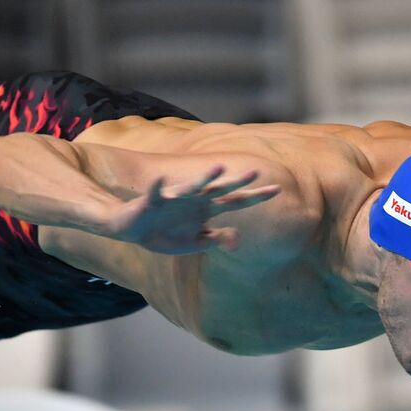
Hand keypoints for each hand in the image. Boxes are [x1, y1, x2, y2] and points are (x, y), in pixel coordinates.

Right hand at [102, 166, 280, 254]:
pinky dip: (158, 187)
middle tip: (255, 171)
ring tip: (218, 168)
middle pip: (219, 190)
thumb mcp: (194, 243)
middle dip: (236, 182)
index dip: (255, 196)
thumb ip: (215, 239)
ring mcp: (175, 199)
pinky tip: (161, 180)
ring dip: (205, 178)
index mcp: (206, 210)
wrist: (133, 230)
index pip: (236, 202)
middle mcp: (194, 200)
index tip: (277, 189)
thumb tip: (237, 240)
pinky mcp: (153, 201)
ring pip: (192, 187)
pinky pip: (157, 193)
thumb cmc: (164, 234)